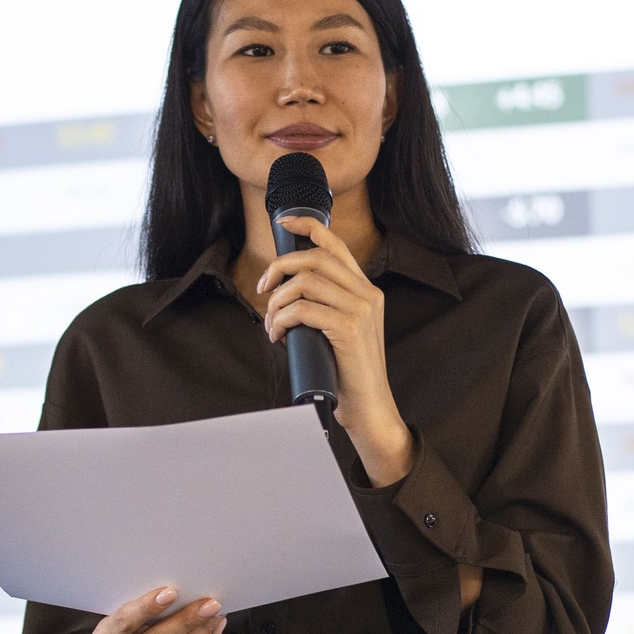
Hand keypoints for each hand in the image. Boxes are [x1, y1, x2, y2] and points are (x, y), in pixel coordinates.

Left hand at [258, 215, 413, 484]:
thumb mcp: (340, 332)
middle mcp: (368, 294)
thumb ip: (326, 308)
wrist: (370, 409)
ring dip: (277, 300)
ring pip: (306, 281)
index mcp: (367, 291)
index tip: (284, 224)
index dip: (308, 226)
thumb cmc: (348, 374)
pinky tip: (277, 335)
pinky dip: (281, 319)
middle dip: (280, 268)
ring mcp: (361, 310)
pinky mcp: (349, 328)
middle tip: (263, 289)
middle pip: (315, 258)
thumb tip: (286, 292)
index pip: (336, 245)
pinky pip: (303, 309)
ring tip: (271, 322)